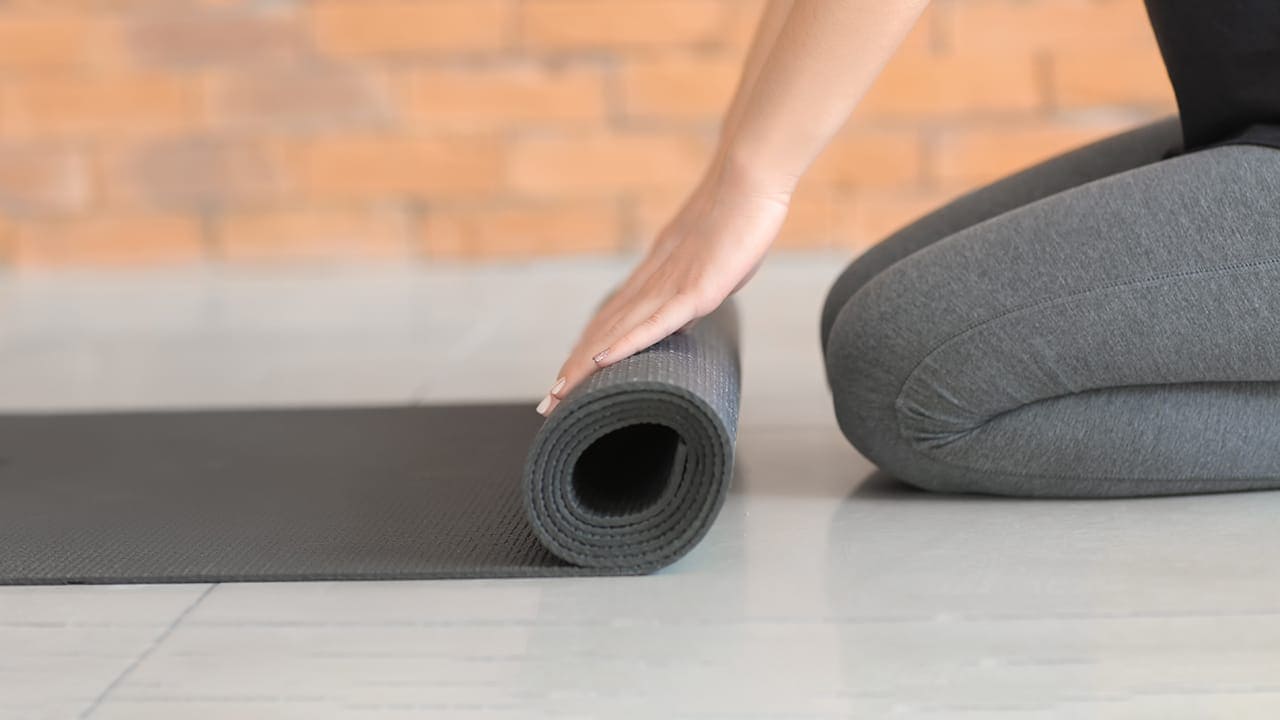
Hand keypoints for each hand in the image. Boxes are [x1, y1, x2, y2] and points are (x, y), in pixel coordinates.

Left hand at [536, 169, 791, 415]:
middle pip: (601, 333)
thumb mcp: (709, 267)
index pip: (609, 323)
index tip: (565, 381)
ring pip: (617, 332)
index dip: (585, 355)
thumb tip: (680, 319)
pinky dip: (626, 343)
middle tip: (548, 403)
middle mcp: (651, 284)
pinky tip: (601, 362)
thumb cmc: (738, 221)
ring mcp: (670, 286)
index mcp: (653, 279)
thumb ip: (690, 293)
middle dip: (573, 371)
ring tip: (558, 394)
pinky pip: (656, 322)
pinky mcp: (695, 290)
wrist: (749, 181)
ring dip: (584, 365)